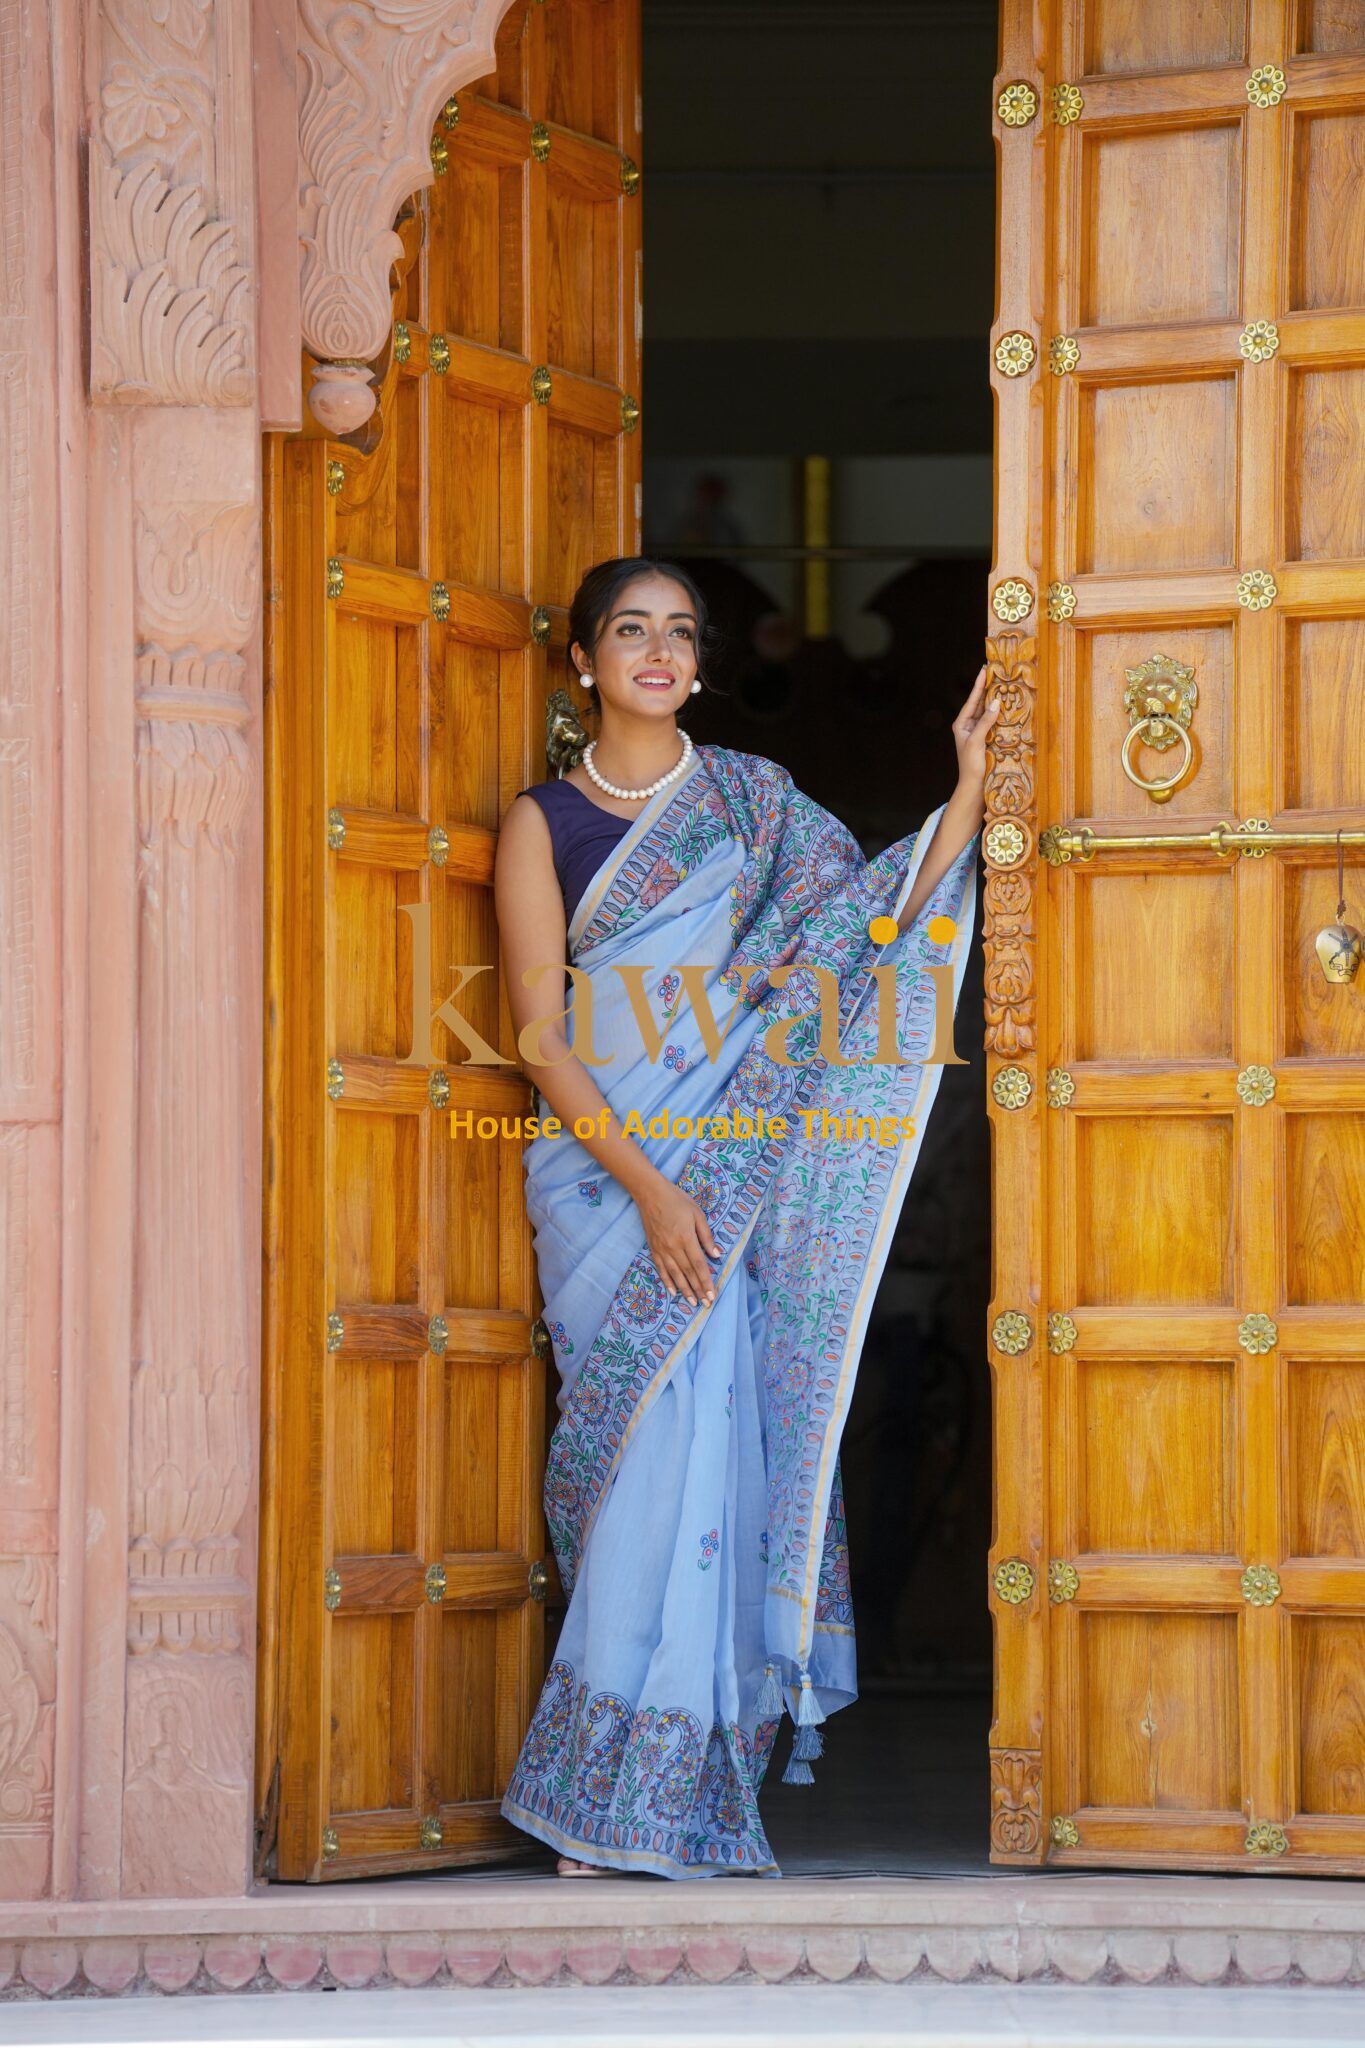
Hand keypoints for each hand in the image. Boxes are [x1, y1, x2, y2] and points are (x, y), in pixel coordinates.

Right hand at [635, 1176, 719, 1307]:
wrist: (650, 1194)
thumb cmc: (677, 1200)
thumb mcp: (697, 1214)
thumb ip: (706, 1236)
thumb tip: (716, 1255)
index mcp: (686, 1238)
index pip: (699, 1265)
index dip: (706, 1281)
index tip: (713, 1294)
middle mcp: (673, 1248)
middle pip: (688, 1273)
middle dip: (698, 1290)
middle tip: (706, 1304)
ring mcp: (662, 1250)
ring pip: (675, 1275)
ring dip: (685, 1290)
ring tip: (693, 1302)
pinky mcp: (653, 1249)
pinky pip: (661, 1269)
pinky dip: (667, 1282)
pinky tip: (673, 1291)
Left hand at [952, 664, 1002, 792]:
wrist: (974, 787)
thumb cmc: (971, 765)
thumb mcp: (977, 741)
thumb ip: (985, 721)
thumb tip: (995, 702)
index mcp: (961, 724)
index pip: (972, 700)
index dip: (979, 685)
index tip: (984, 670)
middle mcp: (969, 726)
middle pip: (980, 704)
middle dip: (988, 689)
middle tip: (997, 673)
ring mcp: (978, 732)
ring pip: (988, 712)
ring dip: (996, 701)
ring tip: (1005, 685)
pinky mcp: (988, 739)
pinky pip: (995, 723)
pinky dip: (1001, 715)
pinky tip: (1009, 707)